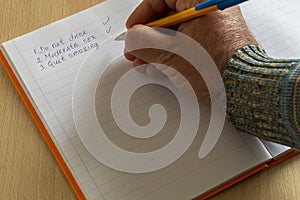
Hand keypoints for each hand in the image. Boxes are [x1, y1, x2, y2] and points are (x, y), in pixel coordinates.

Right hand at [124, 0, 257, 101]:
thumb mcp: (169, 53)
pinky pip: (188, 43)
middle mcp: (209, 10)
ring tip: (145, 63)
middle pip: (168, 17)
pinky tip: (160, 67)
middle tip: (135, 51)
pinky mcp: (216, 43)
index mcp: (201, 1)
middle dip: (148, 38)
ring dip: (157, 49)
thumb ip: (143, 41)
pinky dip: (172, 54)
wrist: (244, 89)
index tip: (133, 30)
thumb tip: (132, 39)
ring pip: (177, 32)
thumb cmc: (215, 68)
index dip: (142, 15)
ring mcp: (214, 27)